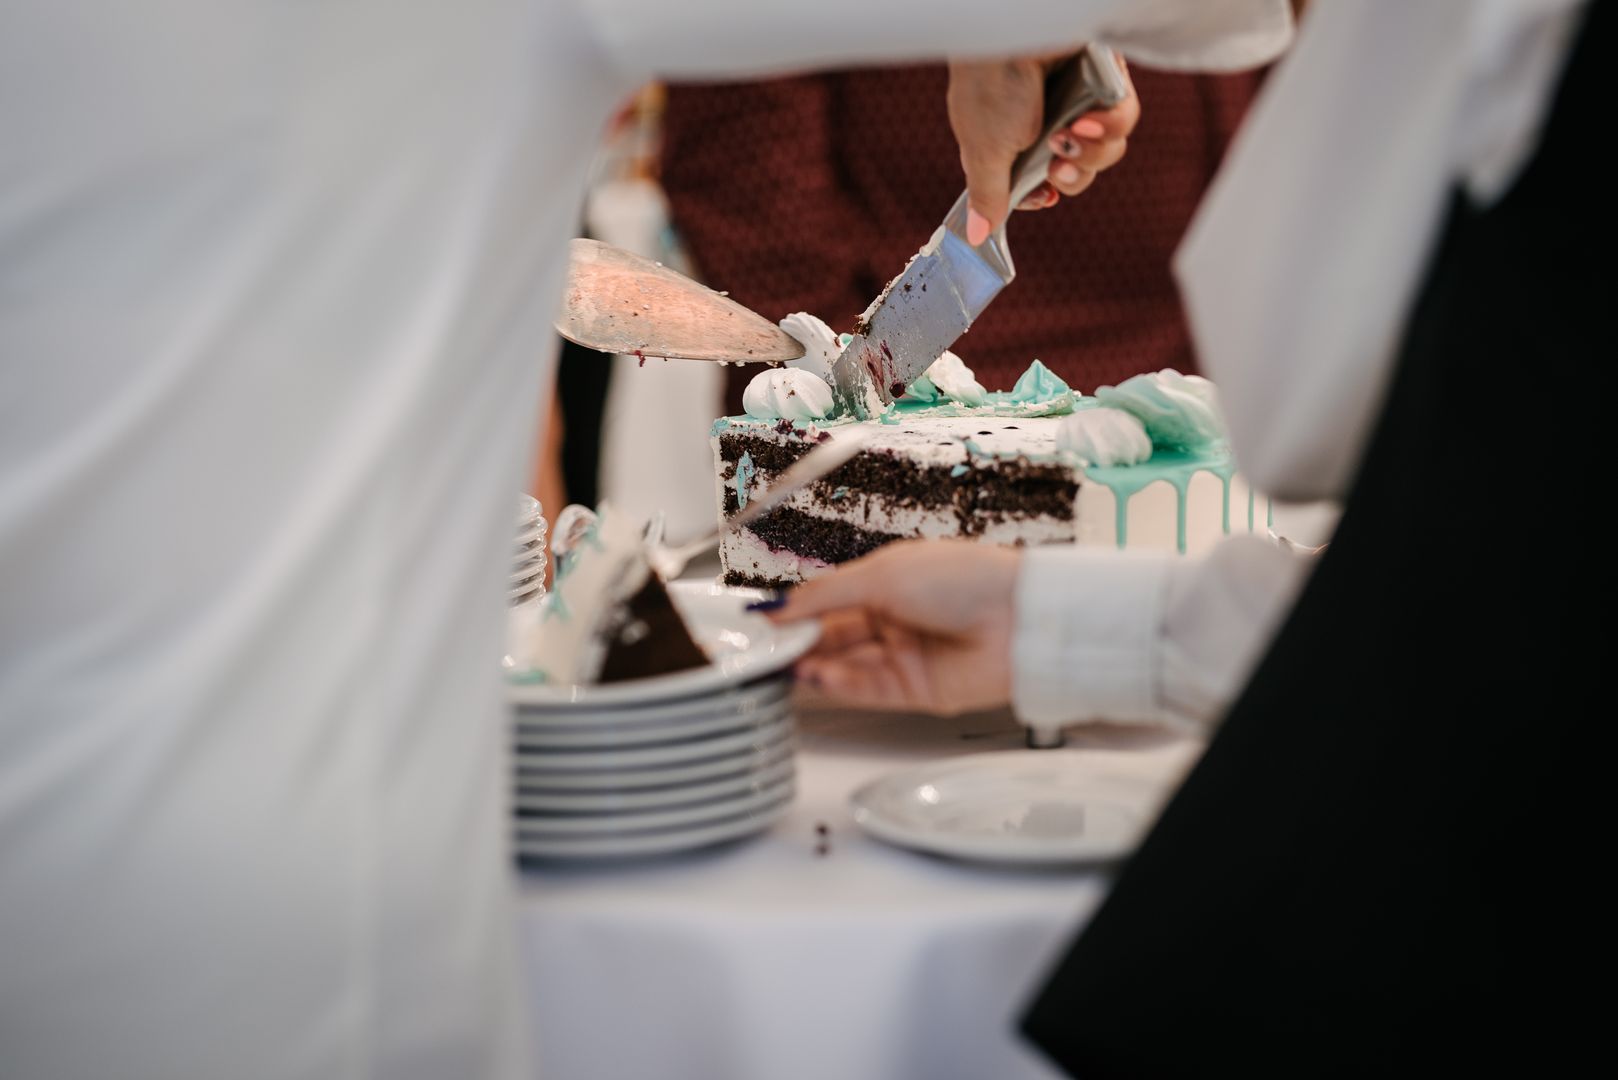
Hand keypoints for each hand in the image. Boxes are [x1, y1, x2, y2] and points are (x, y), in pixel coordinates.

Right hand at [765, 541, 1020, 713]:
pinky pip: (867, 690)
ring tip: (786, 664)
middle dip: (798, 642)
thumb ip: (826, 594)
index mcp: (887, 583)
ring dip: (814, 666)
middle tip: (765, 648)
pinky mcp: (915, 691)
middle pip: (832, 636)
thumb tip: (780, 605)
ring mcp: (903, 656)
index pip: (828, 601)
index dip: (795, 612)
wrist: (1020, 618)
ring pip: (845, 666)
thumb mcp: (883, 573)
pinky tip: (818, 677)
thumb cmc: (966, 579)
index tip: (762, 621)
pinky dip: (839, 685)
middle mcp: (893, 620)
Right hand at [947, 52, 1138, 245]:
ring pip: (1106, 150)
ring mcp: (1079, 101)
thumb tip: (976, 235)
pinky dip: (1111, 124)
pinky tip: (1090, 118)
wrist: (1011, 29)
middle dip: (1074, 176)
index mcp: (1014, 142)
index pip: (1042, 184)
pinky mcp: (1106, 79)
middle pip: (1080, 172)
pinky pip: (1123, 117)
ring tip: (1072, 132)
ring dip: (1092, 152)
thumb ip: (987, 195)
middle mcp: (1048, 122)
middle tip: (1058, 164)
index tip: (1045, 196)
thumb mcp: (984, 152)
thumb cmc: (988, 86)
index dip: (1047, 194)